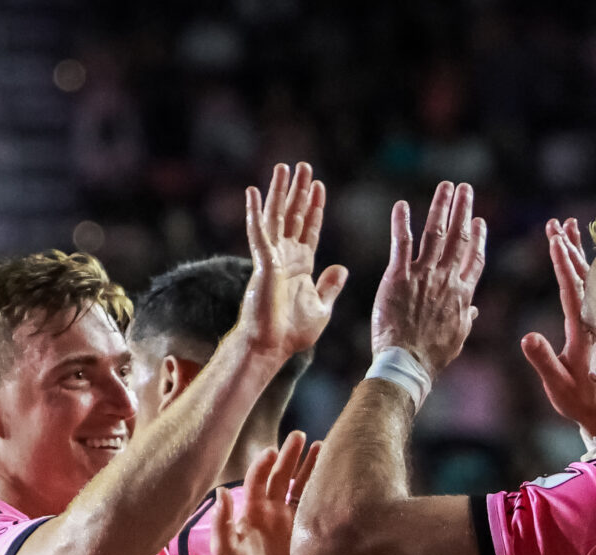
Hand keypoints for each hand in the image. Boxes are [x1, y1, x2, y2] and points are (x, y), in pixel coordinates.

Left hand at [213, 430, 318, 554]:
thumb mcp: (226, 553)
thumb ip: (223, 523)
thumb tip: (221, 492)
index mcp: (252, 511)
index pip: (259, 480)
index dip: (264, 465)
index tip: (273, 451)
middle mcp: (272, 510)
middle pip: (282, 476)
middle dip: (291, 456)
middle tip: (300, 436)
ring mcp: (291, 519)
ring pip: (302, 486)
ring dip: (311, 467)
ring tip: (322, 447)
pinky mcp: (308, 531)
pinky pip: (316, 506)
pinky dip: (324, 490)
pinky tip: (335, 476)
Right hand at [239, 162, 348, 358]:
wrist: (272, 347)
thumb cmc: (292, 333)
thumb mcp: (322, 308)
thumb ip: (330, 287)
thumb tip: (342, 268)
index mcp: (301, 266)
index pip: (309, 228)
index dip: (314, 207)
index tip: (319, 185)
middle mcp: (285, 257)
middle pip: (293, 216)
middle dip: (299, 191)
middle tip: (303, 166)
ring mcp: (272, 258)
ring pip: (276, 217)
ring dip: (279, 192)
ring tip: (284, 167)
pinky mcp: (263, 263)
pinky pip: (258, 232)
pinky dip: (255, 212)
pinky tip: (254, 191)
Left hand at [369, 180, 488, 374]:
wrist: (408, 362)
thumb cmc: (432, 355)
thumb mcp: (458, 338)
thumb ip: (467, 318)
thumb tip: (474, 310)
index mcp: (462, 293)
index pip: (474, 258)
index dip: (478, 238)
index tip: (478, 221)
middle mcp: (446, 278)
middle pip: (458, 237)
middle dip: (463, 210)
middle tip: (465, 189)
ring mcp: (423, 275)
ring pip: (436, 233)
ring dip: (441, 206)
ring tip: (446, 187)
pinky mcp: (399, 276)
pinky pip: (402, 243)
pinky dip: (402, 222)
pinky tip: (402, 205)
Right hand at [519, 217, 595, 447]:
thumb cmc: (578, 401)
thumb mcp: (557, 385)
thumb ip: (543, 361)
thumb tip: (527, 337)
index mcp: (583, 331)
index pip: (572, 290)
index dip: (563, 264)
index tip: (555, 239)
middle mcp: (593, 320)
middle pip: (582, 276)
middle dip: (569, 248)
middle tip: (557, 223)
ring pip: (588, 277)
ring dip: (577, 251)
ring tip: (569, 225)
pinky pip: (592, 287)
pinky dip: (585, 266)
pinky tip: (581, 254)